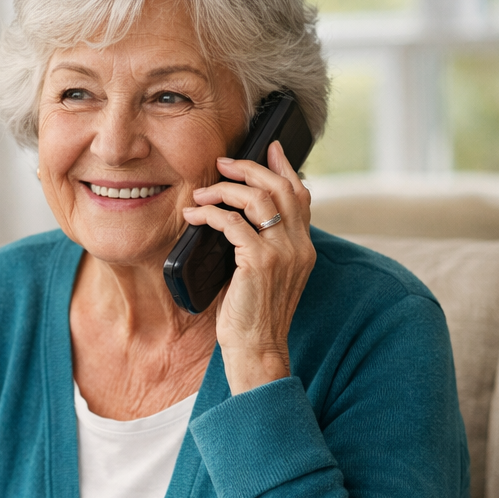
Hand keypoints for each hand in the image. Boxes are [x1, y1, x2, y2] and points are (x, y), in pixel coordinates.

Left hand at [182, 141, 315, 393]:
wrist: (257, 350)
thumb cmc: (252, 317)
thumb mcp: (264, 277)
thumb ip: (261, 248)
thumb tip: (235, 220)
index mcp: (304, 248)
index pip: (301, 196)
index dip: (284, 168)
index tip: (269, 147)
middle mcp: (299, 246)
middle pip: (279, 188)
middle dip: (249, 169)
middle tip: (222, 162)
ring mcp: (282, 253)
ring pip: (257, 199)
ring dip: (224, 190)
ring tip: (201, 193)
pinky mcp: (259, 262)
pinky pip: (232, 224)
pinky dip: (210, 215)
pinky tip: (194, 217)